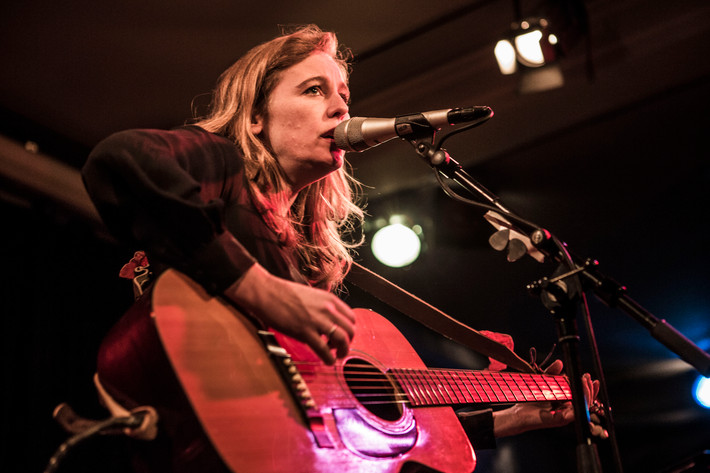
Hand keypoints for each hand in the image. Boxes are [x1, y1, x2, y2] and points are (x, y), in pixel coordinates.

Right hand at [224, 263, 354, 364]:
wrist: (266, 293)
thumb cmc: (284, 293)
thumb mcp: (311, 294)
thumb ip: (322, 306)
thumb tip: (327, 320)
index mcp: (329, 299)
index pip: (351, 317)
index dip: (349, 330)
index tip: (343, 336)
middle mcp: (327, 309)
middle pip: (350, 330)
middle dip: (348, 342)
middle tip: (340, 348)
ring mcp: (317, 320)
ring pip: (342, 339)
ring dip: (342, 351)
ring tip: (336, 356)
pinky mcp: (305, 331)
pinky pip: (324, 349)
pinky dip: (329, 359)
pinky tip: (327, 362)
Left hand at [493, 360, 607, 438]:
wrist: (518, 413)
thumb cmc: (530, 399)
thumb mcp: (542, 382)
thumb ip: (551, 373)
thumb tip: (560, 362)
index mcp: (564, 404)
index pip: (581, 396)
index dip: (588, 387)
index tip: (588, 376)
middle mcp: (567, 411)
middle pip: (585, 402)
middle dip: (590, 389)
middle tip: (588, 377)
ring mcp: (564, 416)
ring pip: (582, 407)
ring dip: (587, 394)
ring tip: (585, 382)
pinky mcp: (560, 420)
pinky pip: (575, 412)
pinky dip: (579, 403)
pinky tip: (579, 393)